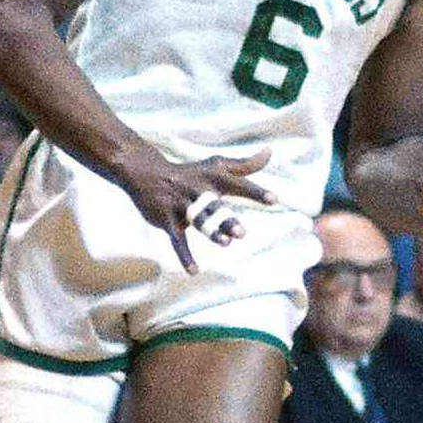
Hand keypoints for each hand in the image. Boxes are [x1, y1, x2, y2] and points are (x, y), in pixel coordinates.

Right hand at [112, 142, 274, 274]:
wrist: (148, 174)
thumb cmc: (191, 173)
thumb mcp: (217, 166)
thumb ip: (245, 164)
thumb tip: (270, 151)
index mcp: (214, 178)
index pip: (238, 184)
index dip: (255, 192)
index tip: (274, 200)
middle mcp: (199, 191)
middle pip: (215, 206)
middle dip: (227, 219)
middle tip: (242, 233)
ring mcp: (182, 206)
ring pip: (198, 220)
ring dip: (211, 232)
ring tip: (226, 243)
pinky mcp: (168, 221)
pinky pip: (177, 240)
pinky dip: (184, 256)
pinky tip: (194, 271)